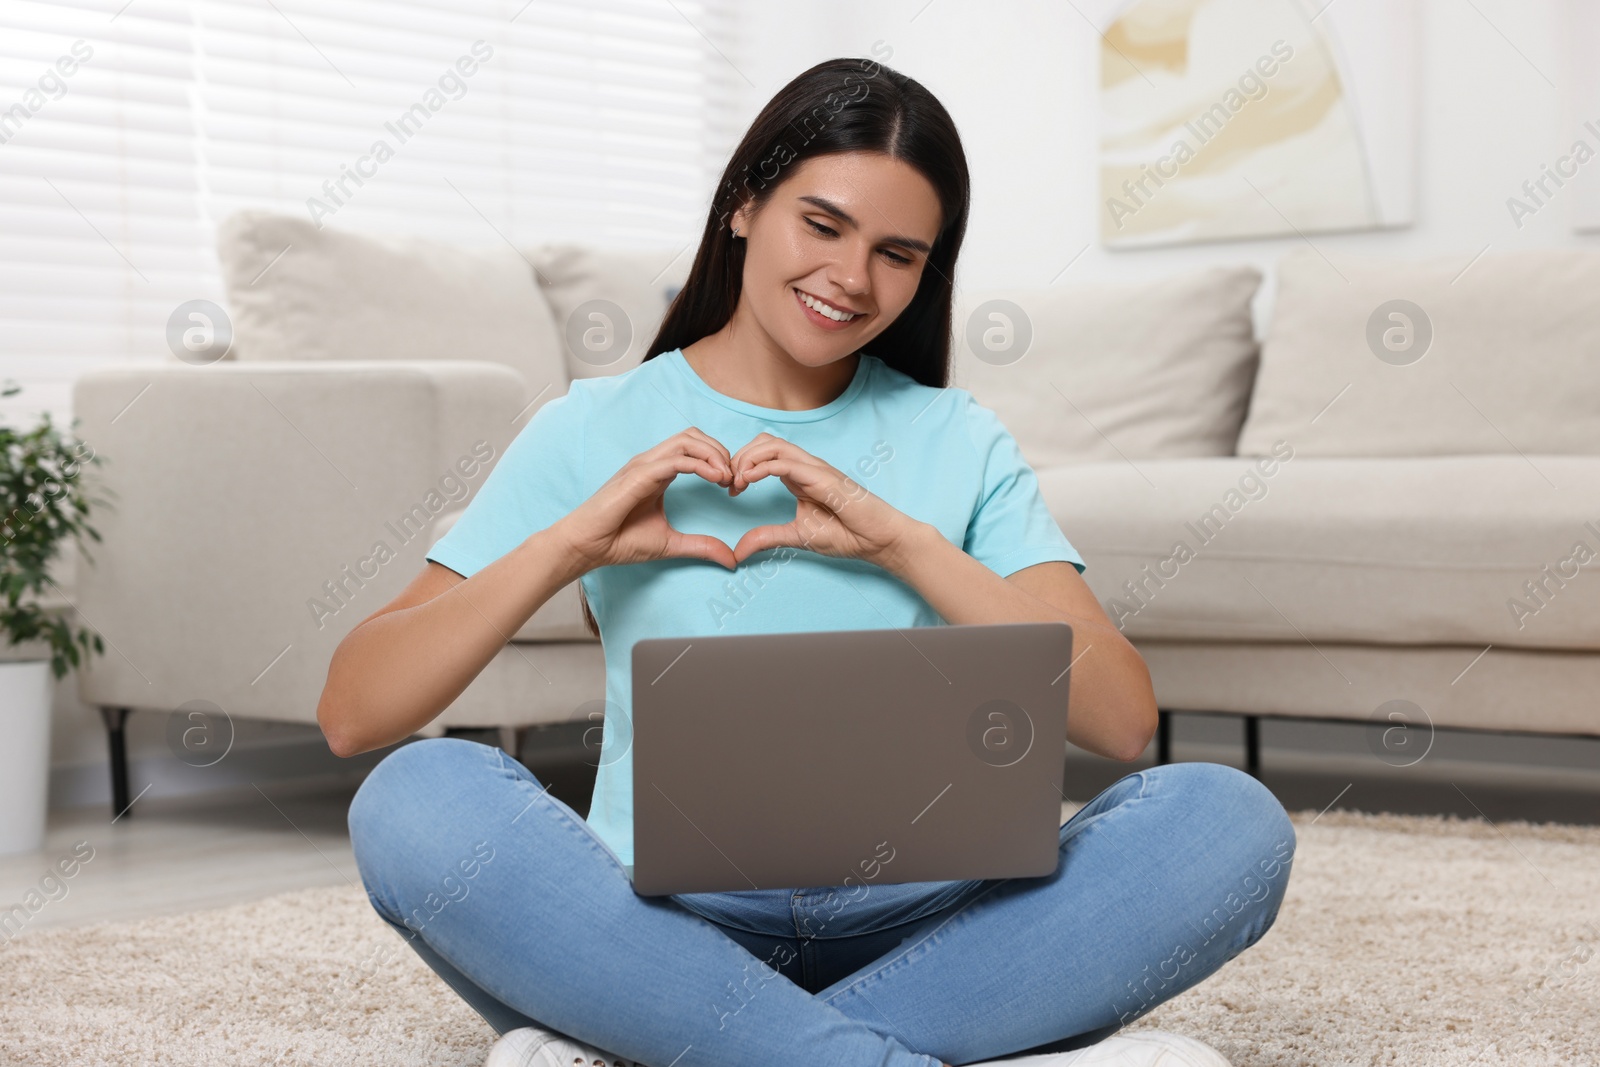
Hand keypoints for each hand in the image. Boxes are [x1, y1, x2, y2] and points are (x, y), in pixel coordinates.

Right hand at [552, 428, 738, 571]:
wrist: (587, 547)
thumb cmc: (619, 541)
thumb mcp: (671, 544)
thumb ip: (701, 546)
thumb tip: (731, 558)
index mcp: (659, 473)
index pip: (694, 448)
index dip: (719, 460)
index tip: (733, 485)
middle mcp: (652, 463)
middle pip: (694, 436)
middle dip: (720, 451)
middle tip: (734, 478)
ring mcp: (644, 466)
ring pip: (686, 440)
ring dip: (713, 454)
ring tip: (726, 477)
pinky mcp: (638, 475)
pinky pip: (675, 460)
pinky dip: (700, 465)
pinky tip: (715, 479)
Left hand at [725, 433, 922, 569]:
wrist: (878, 540)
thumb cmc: (847, 535)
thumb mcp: (796, 537)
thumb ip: (767, 538)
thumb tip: (738, 551)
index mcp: (798, 477)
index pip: (764, 454)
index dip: (741, 465)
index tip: (730, 490)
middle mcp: (805, 467)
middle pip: (764, 442)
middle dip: (739, 457)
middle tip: (729, 484)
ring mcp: (815, 469)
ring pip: (773, 445)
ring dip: (747, 459)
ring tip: (736, 482)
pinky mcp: (822, 477)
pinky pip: (786, 463)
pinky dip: (762, 468)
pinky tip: (749, 481)